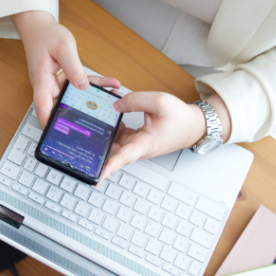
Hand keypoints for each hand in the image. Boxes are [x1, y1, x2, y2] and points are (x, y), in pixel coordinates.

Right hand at [13, 10, 120, 127]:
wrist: (39, 25)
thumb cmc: (45, 35)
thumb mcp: (63, 48)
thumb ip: (74, 68)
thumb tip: (83, 87)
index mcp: (42, 80)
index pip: (44, 107)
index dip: (49, 123)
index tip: (57, 137)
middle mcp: (47, 85)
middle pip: (61, 106)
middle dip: (77, 116)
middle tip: (95, 126)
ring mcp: (55, 82)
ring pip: (74, 96)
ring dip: (91, 99)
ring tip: (112, 102)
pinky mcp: (63, 77)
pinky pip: (79, 85)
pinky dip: (94, 85)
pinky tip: (110, 85)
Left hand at [101, 91, 229, 180]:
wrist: (193, 125)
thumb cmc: (181, 118)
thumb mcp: (159, 101)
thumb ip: (135, 100)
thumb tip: (115, 104)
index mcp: (146, 144)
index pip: (124, 157)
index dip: (110, 166)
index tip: (97, 174)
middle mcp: (139, 148)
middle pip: (114, 151)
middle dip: (98, 149)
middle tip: (81, 144)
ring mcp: (137, 146)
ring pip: (115, 143)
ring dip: (104, 136)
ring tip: (90, 125)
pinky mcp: (137, 140)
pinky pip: (120, 137)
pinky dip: (113, 128)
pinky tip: (108, 117)